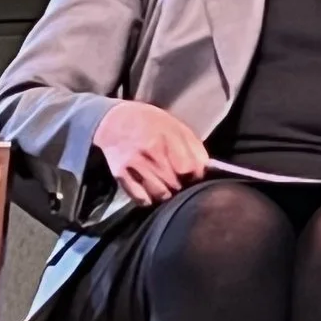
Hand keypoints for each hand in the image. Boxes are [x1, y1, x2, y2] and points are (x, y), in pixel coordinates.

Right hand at [93, 100, 209, 205]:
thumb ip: (193, 147)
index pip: (190, 168)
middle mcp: (151, 152)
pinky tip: (152, 191)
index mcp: (169, 138)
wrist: (114, 121)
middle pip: (176, 183)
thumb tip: (206, 168)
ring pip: (160, 194)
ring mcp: (135, 165)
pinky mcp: (121, 175)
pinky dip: (150, 199)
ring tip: (168, 187)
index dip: (196, 176)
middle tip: (181, 182)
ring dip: (167, 194)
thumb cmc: (151, 123)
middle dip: (182, 186)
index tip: (195, 176)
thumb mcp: (177, 126)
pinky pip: (141, 199)